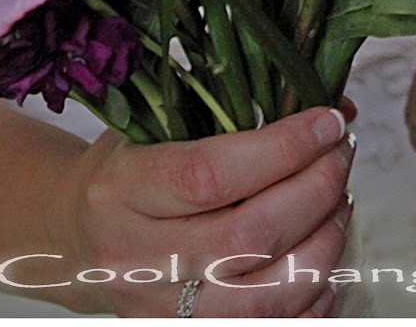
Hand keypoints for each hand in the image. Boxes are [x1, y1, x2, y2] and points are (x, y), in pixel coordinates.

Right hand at [51, 107, 353, 316]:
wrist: (72, 242)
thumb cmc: (125, 173)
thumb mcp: (157, 125)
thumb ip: (236, 112)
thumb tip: (335, 108)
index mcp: (124, 190)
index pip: (211, 176)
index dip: (283, 149)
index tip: (328, 121)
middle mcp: (137, 258)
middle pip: (249, 238)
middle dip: (316, 189)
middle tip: (343, 153)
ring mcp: (159, 311)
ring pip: (265, 297)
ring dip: (323, 243)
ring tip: (340, 200)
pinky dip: (310, 300)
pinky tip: (325, 258)